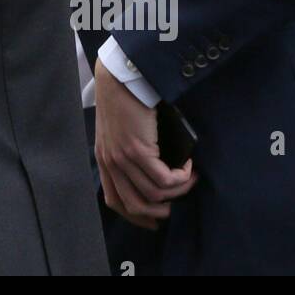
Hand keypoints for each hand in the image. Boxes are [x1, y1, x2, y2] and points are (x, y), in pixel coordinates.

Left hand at [93, 57, 196, 229]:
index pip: (116, 202)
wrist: (122, 76)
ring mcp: (122, 158)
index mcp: (104, 160)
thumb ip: (128, 151)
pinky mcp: (137, 150)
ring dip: (179, 191)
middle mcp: (110, 163)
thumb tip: (156, 169)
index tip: (158, 218)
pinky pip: (164, 180)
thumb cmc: (125, 98)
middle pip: (137, 207)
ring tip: (190, 177)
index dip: (139, 216)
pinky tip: (188, 165)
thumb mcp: (119, 130)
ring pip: (155, 196)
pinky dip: (180, 177)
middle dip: (163, 211)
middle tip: (182, 197)